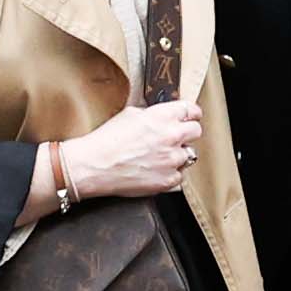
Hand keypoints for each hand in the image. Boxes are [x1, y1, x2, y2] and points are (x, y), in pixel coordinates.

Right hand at [65, 95, 204, 203]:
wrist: (93, 165)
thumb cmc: (106, 140)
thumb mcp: (129, 114)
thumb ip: (152, 114)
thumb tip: (163, 117)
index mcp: (162, 116)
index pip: (192, 110)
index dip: (190, 114)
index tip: (189, 117)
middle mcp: (171, 136)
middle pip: (196, 131)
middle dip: (187, 133)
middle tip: (175, 137)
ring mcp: (171, 160)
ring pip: (188, 155)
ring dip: (177, 155)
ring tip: (159, 157)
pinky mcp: (167, 180)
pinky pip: (179, 176)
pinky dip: (170, 174)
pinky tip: (154, 171)